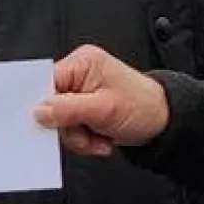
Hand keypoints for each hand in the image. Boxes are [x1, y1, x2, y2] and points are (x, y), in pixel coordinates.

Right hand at [34, 44, 170, 156]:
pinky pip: (70, 129)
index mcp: (82, 63)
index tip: (48, 124)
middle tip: (87, 136)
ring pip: (60, 122)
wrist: (163, 121)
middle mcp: (79, 74)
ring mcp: (80, 93)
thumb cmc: (142, 106)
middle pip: (51, 105)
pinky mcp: (83, 109)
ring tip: (100, 139)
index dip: (44, 105)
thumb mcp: (104, 109)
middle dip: (69, 128)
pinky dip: (85, 140)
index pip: (47, 82)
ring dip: (79, 137)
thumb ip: (68, 109)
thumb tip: (39, 111)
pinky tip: (101, 139)